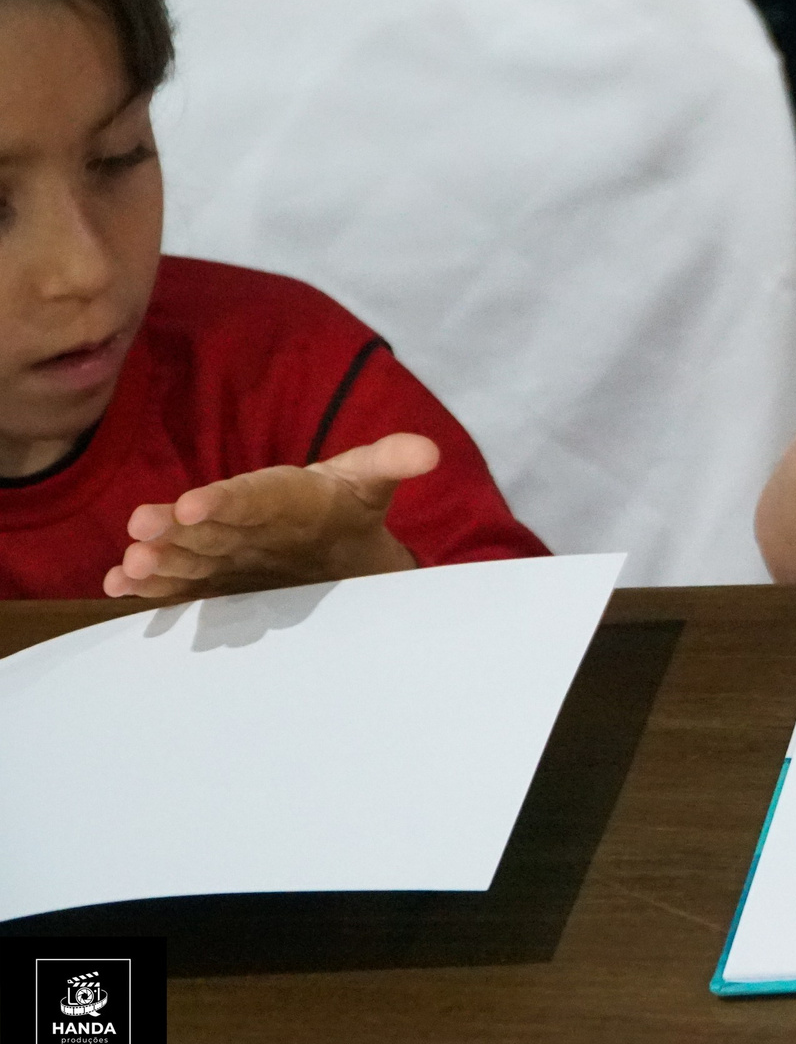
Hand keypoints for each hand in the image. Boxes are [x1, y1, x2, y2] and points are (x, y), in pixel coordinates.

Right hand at [105, 433, 440, 599]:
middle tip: (141, 528)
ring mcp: (224, 551)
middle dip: (173, 529)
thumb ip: (391, 463)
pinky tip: (118, 591)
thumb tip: (429, 452)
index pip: (250, 495)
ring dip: (159, 561)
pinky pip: (181, 583)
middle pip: (206, 525)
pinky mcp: (215, 580)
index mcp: (277, 493)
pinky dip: (151, 588)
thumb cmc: (344, 505)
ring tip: (130, 567)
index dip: (224, 500)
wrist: (334, 540)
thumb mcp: (370, 482)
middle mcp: (241, 521)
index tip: (194, 505)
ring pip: (188, 554)